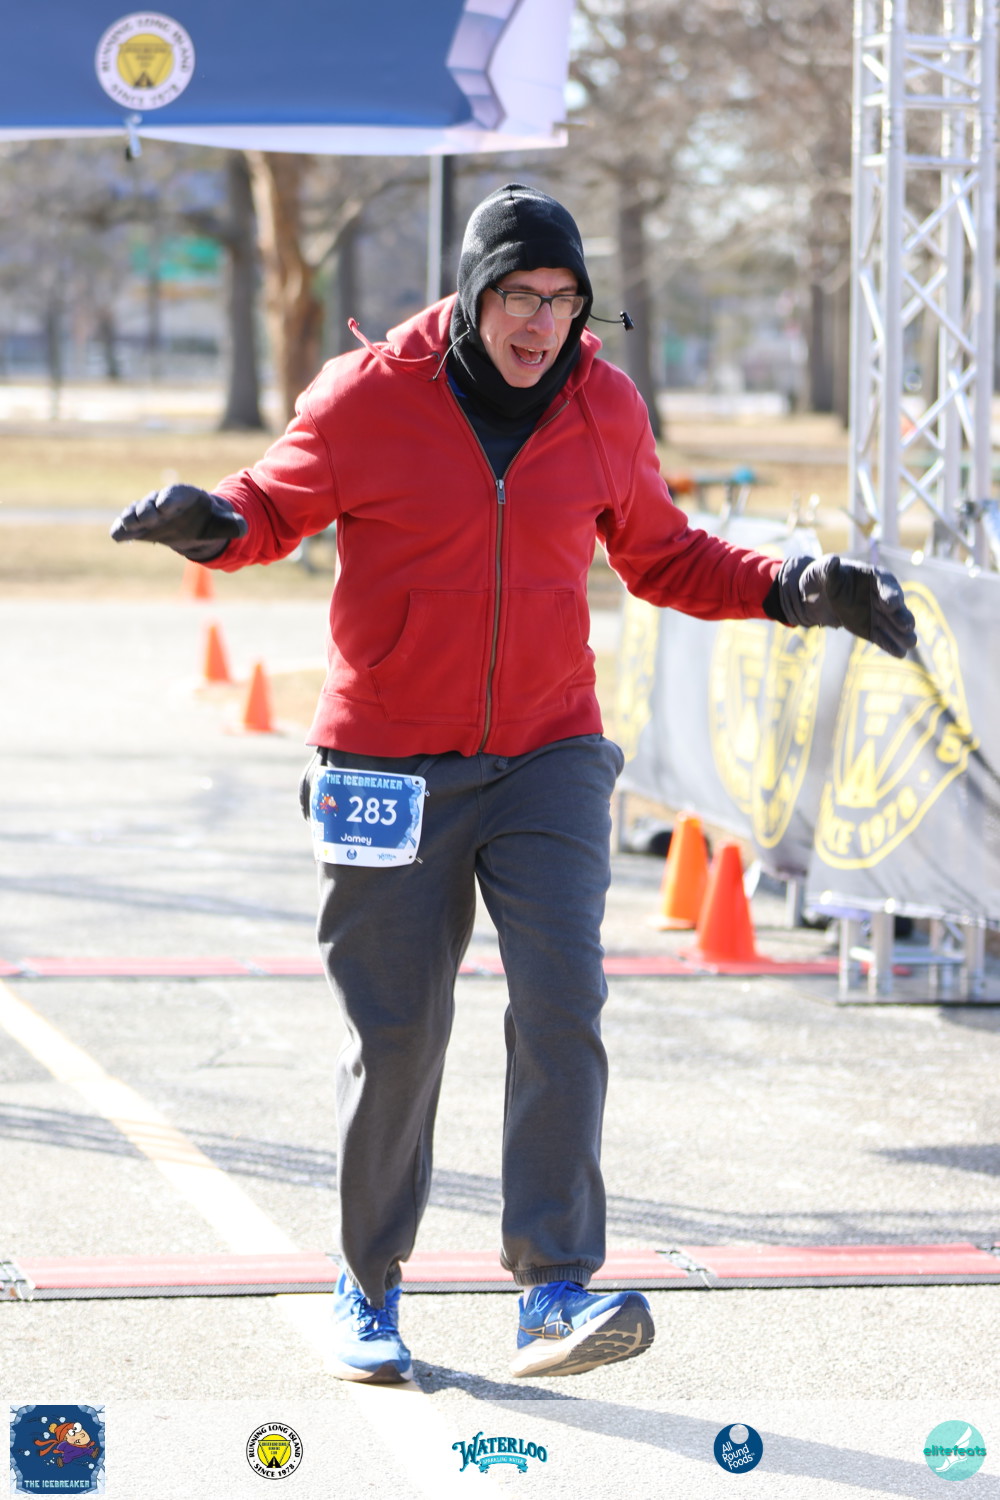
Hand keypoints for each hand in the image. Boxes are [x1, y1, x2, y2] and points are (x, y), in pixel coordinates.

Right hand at [110, 483, 246, 560]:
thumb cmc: (211, 520)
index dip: (168, 499)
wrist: (195, 527)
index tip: (163, 507)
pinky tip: (116, 536)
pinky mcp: (141, 528)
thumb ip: (233, 524)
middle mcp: (163, 502)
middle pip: (152, 502)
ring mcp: (150, 514)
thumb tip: (244, 528)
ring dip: (131, 518)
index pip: (175, 494)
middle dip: (147, 509)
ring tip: (126, 527)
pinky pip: (128, 527)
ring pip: (137, 512)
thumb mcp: (225, 523)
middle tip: (145, 519)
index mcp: (185, 496)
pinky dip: (121, 530)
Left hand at [774, 554, 916, 658]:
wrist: (815, 597)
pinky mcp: (869, 629)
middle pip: (895, 606)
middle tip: (908, 626)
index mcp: (872, 577)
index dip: (890, 593)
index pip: (886, 583)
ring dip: (902, 634)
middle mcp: (879, 595)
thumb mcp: (820, 570)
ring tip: (910, 643)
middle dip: (902, 616)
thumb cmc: (821, 578)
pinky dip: (890, 645)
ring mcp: (876, 614)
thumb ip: (828, 568)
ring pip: (892, 624)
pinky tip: (900, 654)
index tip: (892, 605)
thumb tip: (833, 561)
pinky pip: (882, 637)